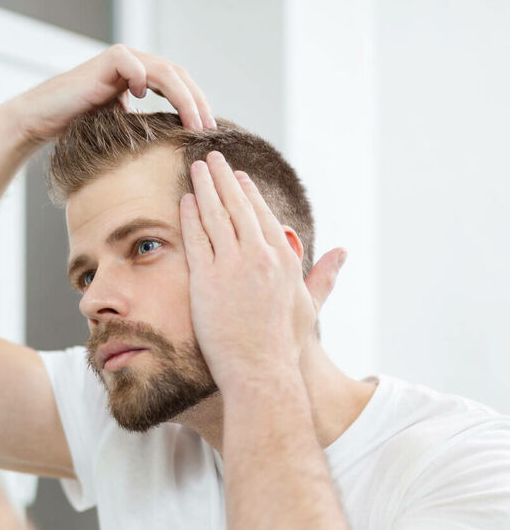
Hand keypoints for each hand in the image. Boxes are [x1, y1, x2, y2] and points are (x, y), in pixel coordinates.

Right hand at [8, 44, 214, 141]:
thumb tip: (174, 148)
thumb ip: (144, 128)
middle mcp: (134, 65)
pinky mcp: (105, 62)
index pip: (179, 84)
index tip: (208, 131)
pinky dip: (141, 79)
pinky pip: (131, 65)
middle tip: (209, 128)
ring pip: (164, 71)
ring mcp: (121, 61)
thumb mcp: (121, 130)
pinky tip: (142, 101)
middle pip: (178, 75)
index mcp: (141, 77)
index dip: (196, 105)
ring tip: (193, 122)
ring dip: (183, 97)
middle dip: (197, 102)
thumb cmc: (79, 130)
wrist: (44, 120)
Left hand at [179, 151, 345, 390]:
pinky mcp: (206, 281)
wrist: (260, 370)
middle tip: (211, 158)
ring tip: (196, 169)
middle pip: (238, 206)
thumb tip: (343, 252)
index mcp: (284, 258)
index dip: (247, 192)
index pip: (263, 214)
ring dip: (205, 187)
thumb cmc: (284, 344)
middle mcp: (260, 256)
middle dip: (224, 178)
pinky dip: (190, 216)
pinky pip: (196, 239)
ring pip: (216, 216)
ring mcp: (232, 266)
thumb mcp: (309, 306)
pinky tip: (186, 200)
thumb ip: (324, 276)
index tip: (237, 177)